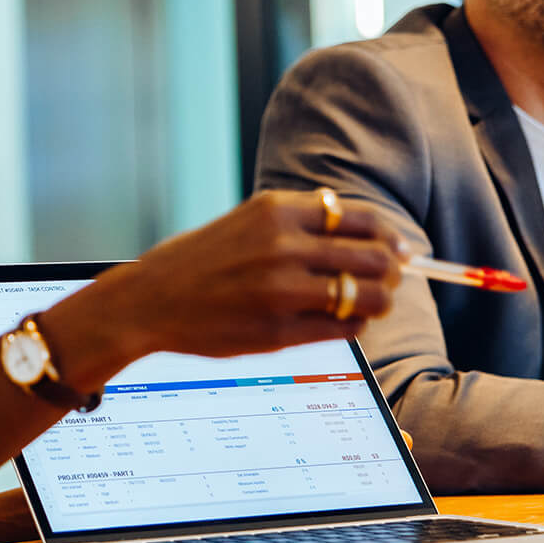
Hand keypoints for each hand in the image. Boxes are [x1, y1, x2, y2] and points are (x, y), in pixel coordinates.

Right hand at [92, 189, 405, 362]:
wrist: (147, 300)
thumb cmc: (197, 261)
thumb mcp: (246, 221)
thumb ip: (299, 221)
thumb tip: (366, 231)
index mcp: (276, 211)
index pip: (363, 219)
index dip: (388, 236)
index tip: (395, 249)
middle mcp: (283, 246)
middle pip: (375, 257)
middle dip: (391, 271)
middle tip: (387, 281)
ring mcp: (282, 290)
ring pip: (369, 296)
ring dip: (378, 302)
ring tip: (367, 304)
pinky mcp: (280, 330)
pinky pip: (345, 328)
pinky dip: (354, 325)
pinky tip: (340, 321)